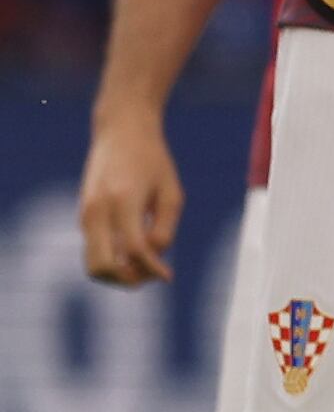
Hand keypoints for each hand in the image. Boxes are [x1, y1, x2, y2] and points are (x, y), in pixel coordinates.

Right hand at [77, 119, 181, 285]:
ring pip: (92, 264)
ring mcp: (86, 213)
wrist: (120, 132)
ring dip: (117, 274)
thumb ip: (164, 228)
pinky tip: (134, 253)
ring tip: (144, 266)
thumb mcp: (171, 192)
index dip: (152, 269)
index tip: (168, 276)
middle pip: (102, 266)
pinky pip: (94, 250)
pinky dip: (112, 260)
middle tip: (151, 274)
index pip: (135, 249)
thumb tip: (152, 257)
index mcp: (124, 200)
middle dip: (128, 279)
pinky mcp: (83, 215)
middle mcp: (98, 210)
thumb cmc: (153, 162)